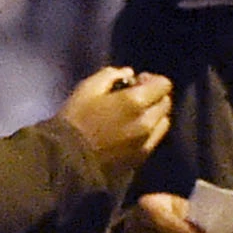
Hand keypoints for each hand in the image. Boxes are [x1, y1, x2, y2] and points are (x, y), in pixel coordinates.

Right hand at [58, 68, 173, 184]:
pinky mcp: (140, 159)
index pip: (163, 84)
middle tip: (136, 98)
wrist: (67, 159)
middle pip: (165, 103)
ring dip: (154, 115)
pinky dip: (148, 132)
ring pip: (163, 123)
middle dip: (154, 96)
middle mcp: (147, 122)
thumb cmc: (75, 119)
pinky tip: (131, 132)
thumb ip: (111, 75)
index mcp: (136, 101)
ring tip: (136, 116)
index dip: (151, 80)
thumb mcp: (88, 87)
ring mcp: (145, 143)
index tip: (136, 82)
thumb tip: (128, 74)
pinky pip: (153, 140)